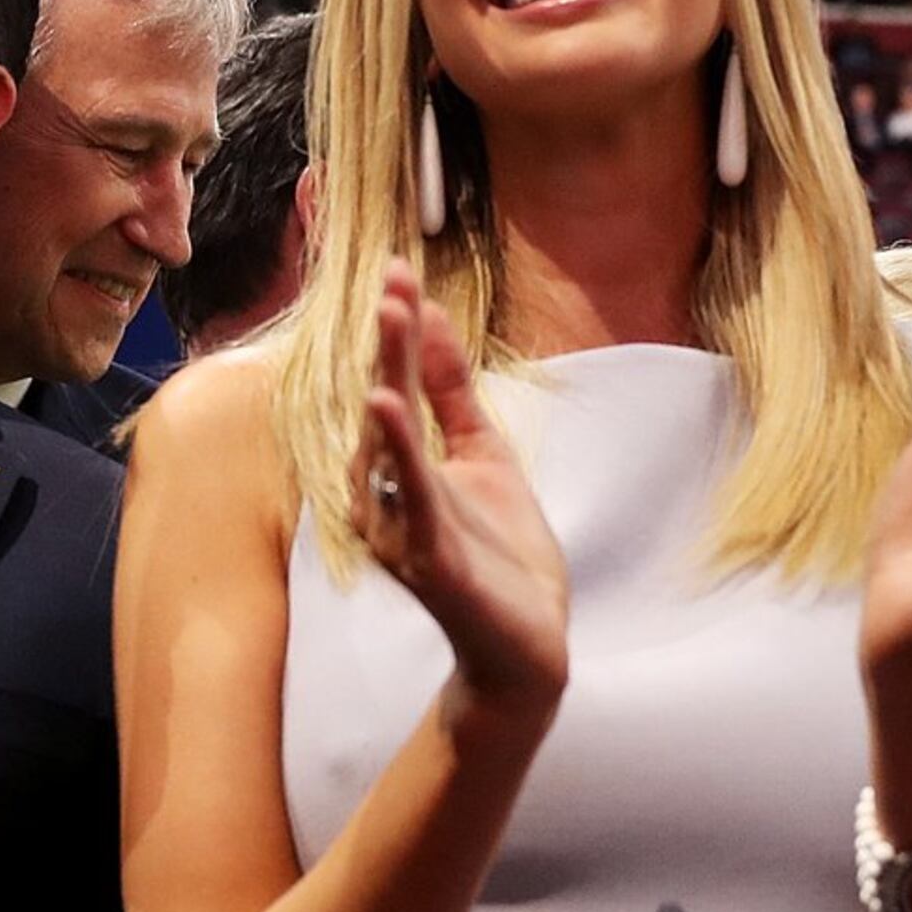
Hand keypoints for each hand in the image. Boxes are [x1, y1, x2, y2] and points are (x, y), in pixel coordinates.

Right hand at [358, 261, 568, 715]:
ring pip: (388, 448)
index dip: (399, 329)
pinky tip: (386, 409)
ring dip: (388, 382)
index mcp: (403, 467)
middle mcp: (390, 494)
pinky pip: (409, 500)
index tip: (400, 269)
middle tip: (391, 281)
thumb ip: (453, 392)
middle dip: (388, 343)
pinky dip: (399, 455)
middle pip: (384, 405)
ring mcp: (404, 528)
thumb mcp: (483, 453)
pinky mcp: (428, 561)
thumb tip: (432, 317)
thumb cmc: (499, 554)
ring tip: (389, 323)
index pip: (396, 383)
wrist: (527, 642)